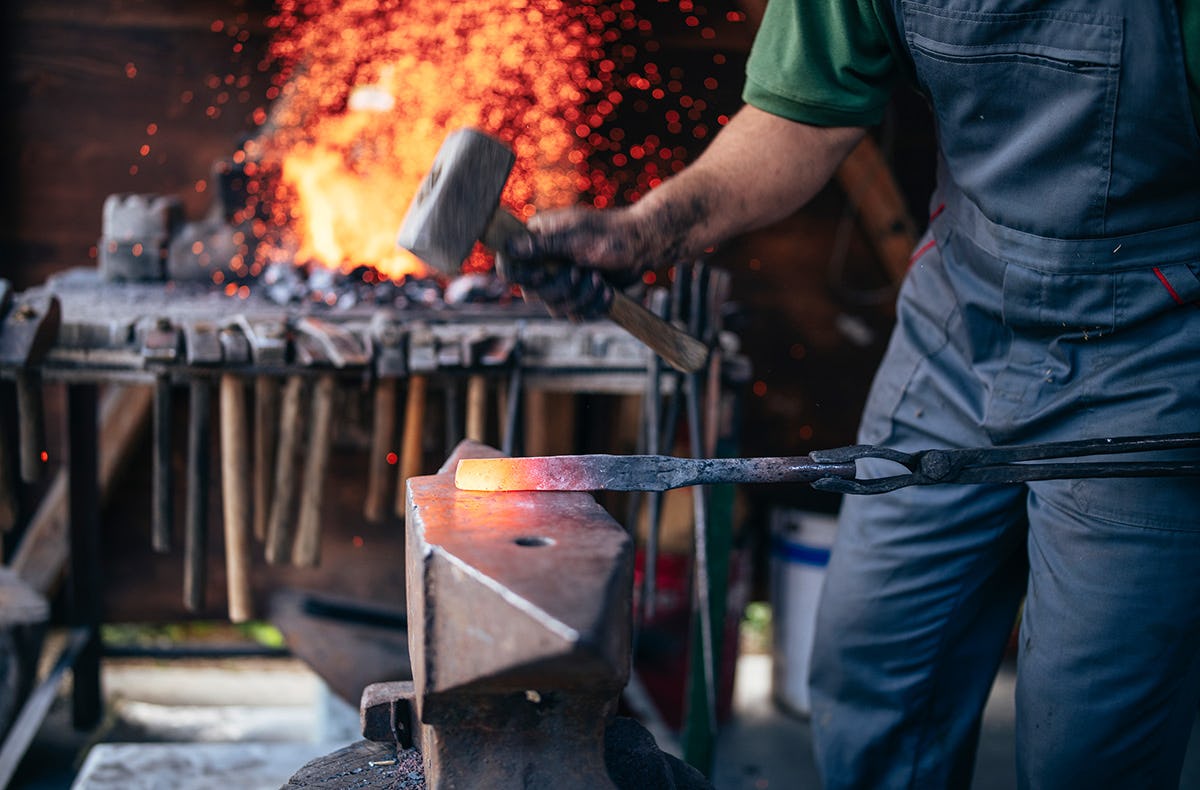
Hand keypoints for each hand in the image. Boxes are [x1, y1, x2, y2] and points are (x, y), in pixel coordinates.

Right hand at [495, 206, 650, 320]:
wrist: (641, 246)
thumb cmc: (610, 234)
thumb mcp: (575, 237)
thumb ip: (542, 245)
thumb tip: (508, 247)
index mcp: (537, 240)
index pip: (509, 265)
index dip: (521, 277)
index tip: (541, 275)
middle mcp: (545, 262)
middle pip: (533, 294)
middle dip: (562, 288)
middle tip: (582, 272)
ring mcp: (561, 281)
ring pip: (555, 308)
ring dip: (581, 298)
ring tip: (600, 279)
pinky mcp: (578, 296)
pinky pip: (575, 315)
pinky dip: (594, 306)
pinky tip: (607, 291)